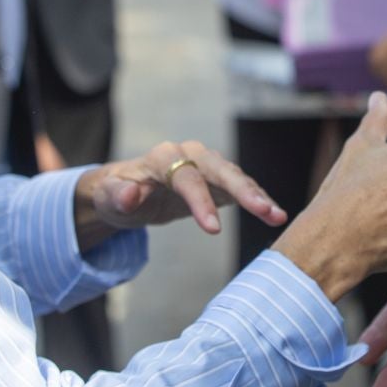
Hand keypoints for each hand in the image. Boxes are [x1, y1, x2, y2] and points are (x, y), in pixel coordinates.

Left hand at [77, 140, 286, 236]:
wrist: (126, 191)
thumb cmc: (117, 193)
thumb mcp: (109, 198)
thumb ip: (118, 196)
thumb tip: (129, 196)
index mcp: (164, 157)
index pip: (187, 178)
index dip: (200, 202)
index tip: (213, 230)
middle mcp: (191, 155)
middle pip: (221, 170)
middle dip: (244, 190)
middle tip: (265, 211)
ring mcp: (207, 166)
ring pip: (236, 178)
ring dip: (257, 196)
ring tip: (277, 216)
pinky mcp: (217, 181)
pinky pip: (241, 188)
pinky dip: (257, 200)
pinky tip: (273, 215)